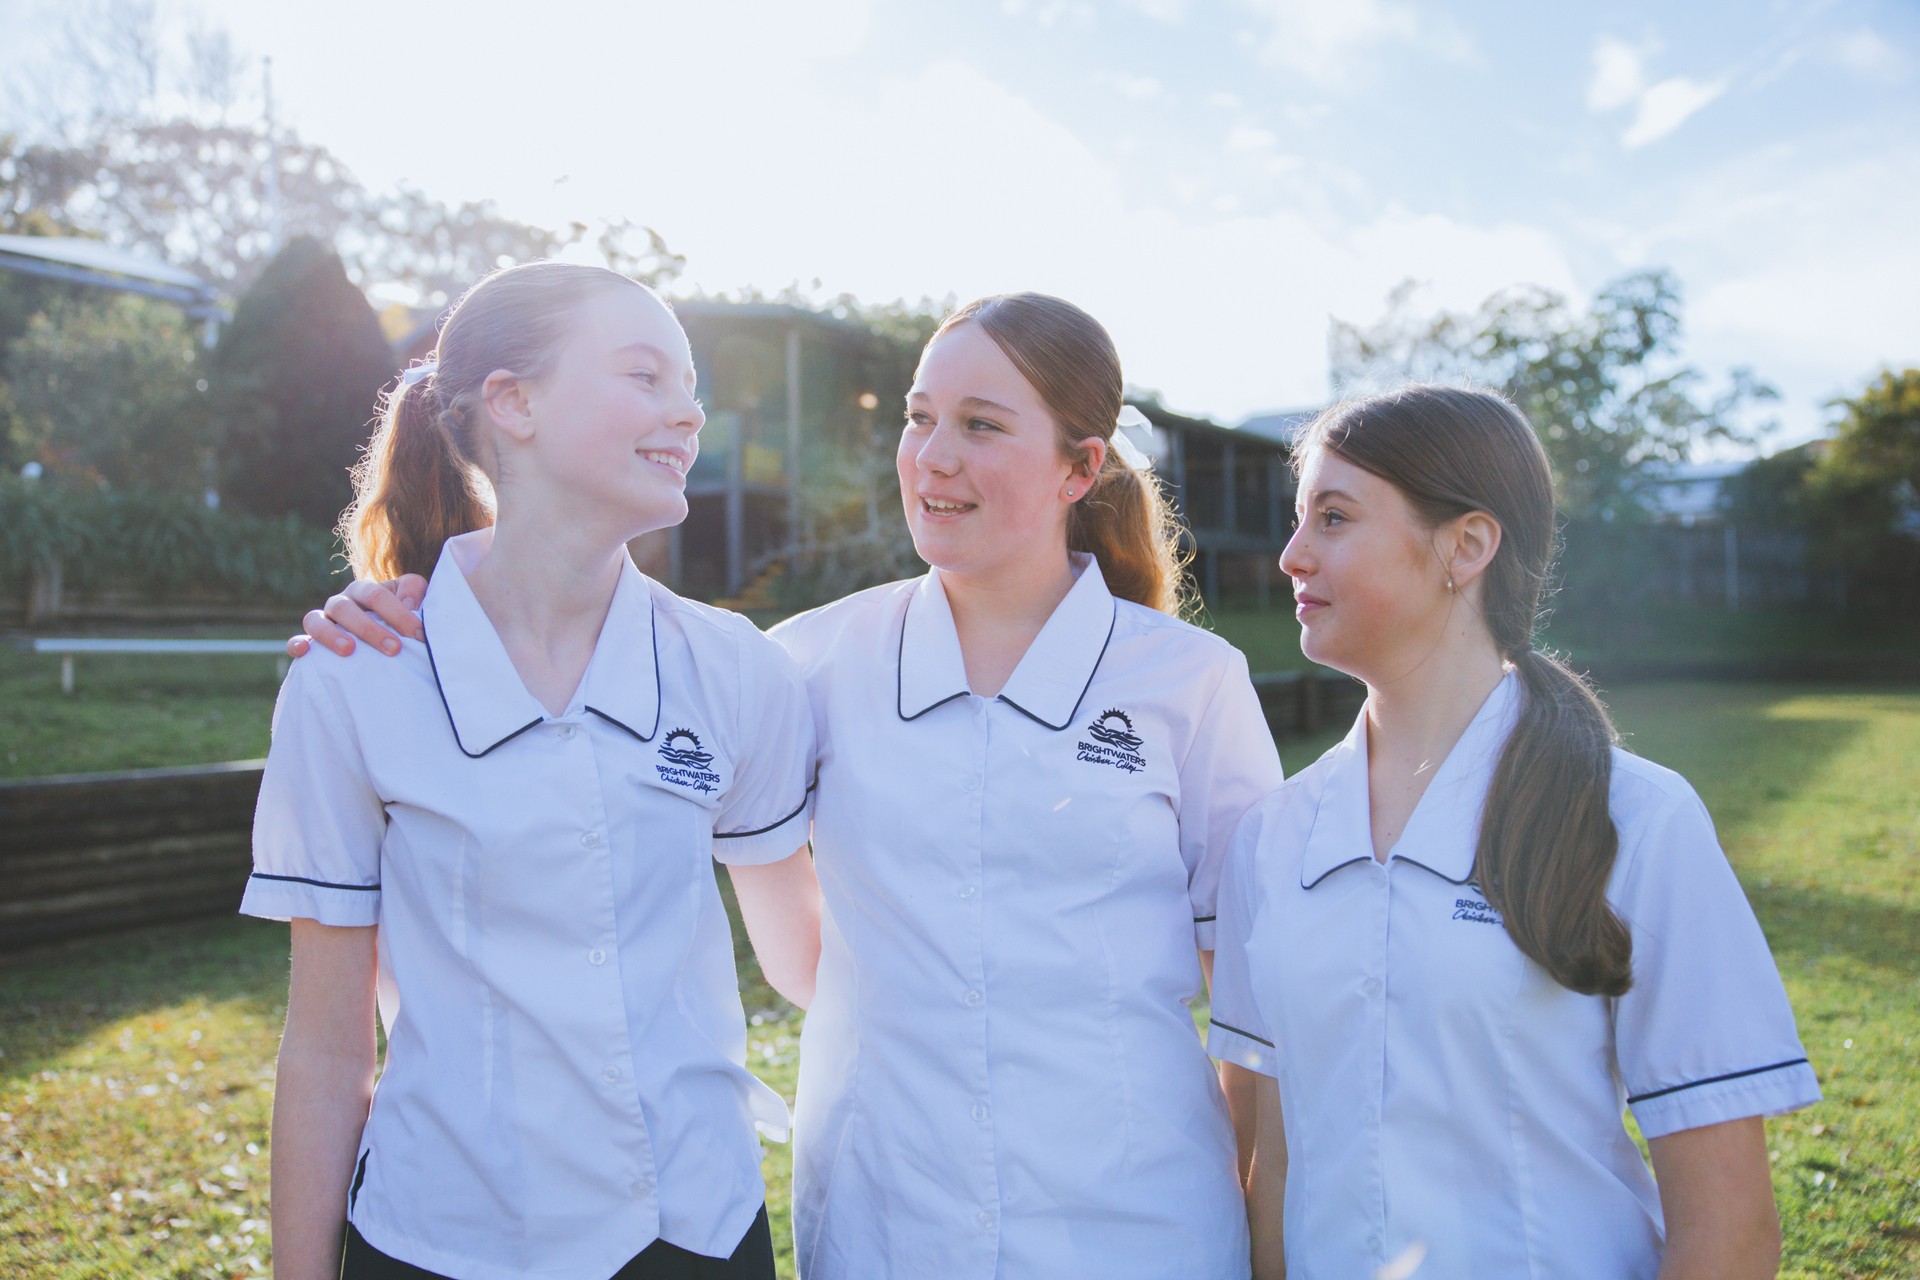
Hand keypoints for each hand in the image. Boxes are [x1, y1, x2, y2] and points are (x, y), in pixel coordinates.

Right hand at [284, 575, 428, 658]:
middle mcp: (340, 603)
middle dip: (370, 629)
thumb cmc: (400, 616)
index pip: (376, 595)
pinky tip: (304, 651)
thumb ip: (413, 591)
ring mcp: (324, 622)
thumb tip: (408, 603)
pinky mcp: (311, 643)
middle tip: (394, 648)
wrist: (386, 634)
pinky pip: (296, 641)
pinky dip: (297, 644)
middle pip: (345, 608)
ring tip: (349, 650)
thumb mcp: (412, 597)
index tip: (418, 635)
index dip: (398, 614)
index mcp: (363, 591)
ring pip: (316, 620)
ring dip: (331, 634)